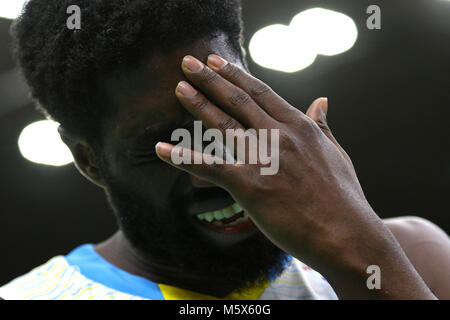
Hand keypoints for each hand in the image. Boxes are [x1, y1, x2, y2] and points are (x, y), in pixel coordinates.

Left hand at [156, 54, 435, 298]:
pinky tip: (160, 150)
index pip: (261, 93)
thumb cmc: (343, 198)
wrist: (347, 235)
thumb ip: (323, 125)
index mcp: (300, 126)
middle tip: (188, 62)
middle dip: (211, 79)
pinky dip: (183, 158)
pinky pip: (211, 167)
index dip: (236, 76)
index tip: (217, 62)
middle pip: (238, 101)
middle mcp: (280, 135)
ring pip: (224, 125)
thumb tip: (322, 101)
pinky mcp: (251, 186)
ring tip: (179, 87)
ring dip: (198, 104)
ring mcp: (264, 159)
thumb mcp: (336, 153)